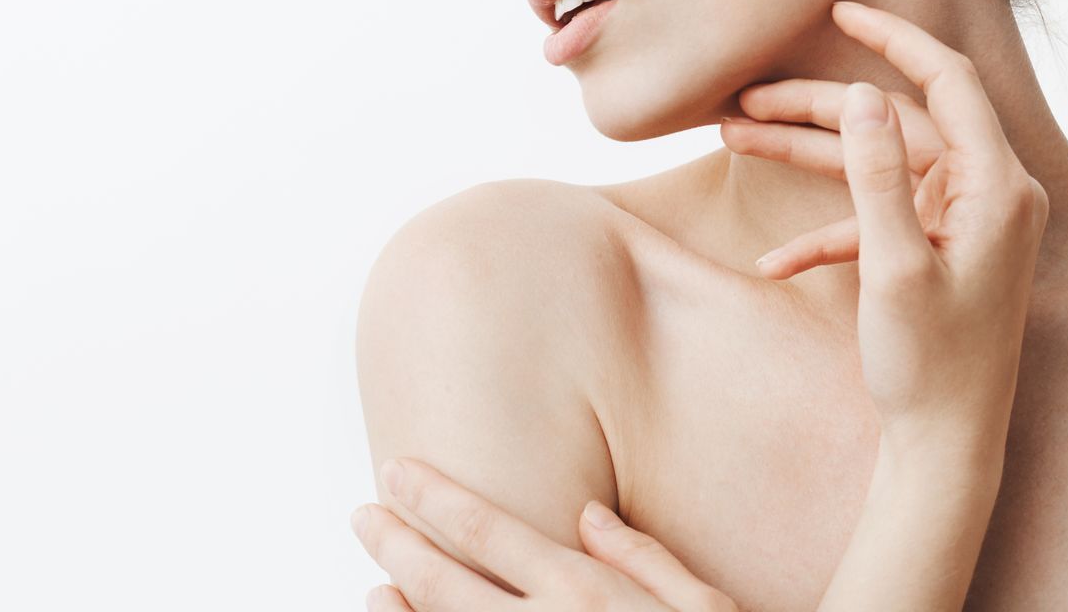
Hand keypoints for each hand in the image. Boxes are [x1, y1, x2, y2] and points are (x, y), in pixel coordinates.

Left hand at [350, 457, 737, 610]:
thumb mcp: (704, 606)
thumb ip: (644, 558)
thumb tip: (588, 515)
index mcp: (584, 592)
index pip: (486, 530)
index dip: (433, 498)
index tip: (398, 469)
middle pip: (443, 579)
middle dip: (396, 542)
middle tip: (362, 514)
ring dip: (398, 603)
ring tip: (372, 582)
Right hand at [720, 0, 1050, 437]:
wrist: (947, 449)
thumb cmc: (933, 366)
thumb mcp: (894, 268)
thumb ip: (879, 175)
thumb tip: (863, 95)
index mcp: (996, 186)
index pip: (949, 81)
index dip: (894, 38)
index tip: (841, 11)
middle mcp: (986, 194)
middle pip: (898, 121)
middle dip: (819, 107)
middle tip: (747, 98)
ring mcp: (960, 224)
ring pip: (879, 165)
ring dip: (810, 156)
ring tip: (734, 140)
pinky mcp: (935, 253)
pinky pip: (876, 222)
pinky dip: (826, 231)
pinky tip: (773, 261)